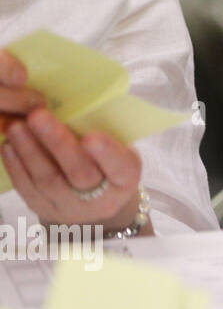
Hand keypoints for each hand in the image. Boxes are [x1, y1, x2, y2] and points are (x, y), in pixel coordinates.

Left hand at [0, 49, 145, 231]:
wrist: (94, 199)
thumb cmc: (108, 162)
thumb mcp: (120, 148)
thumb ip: (105, 132)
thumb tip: (77, 101)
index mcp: (126, 179)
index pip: (120, 167)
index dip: (107, 153)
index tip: (92, 137)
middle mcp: (100, 198)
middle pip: (79, 173)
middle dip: (57, 143)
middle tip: (38, 115)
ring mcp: (69, 207)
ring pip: (48, 180)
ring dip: (29, 150)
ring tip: (17, 125)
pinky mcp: (43, 208)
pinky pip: (27, 188)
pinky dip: (16, 165)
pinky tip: (9, 145)